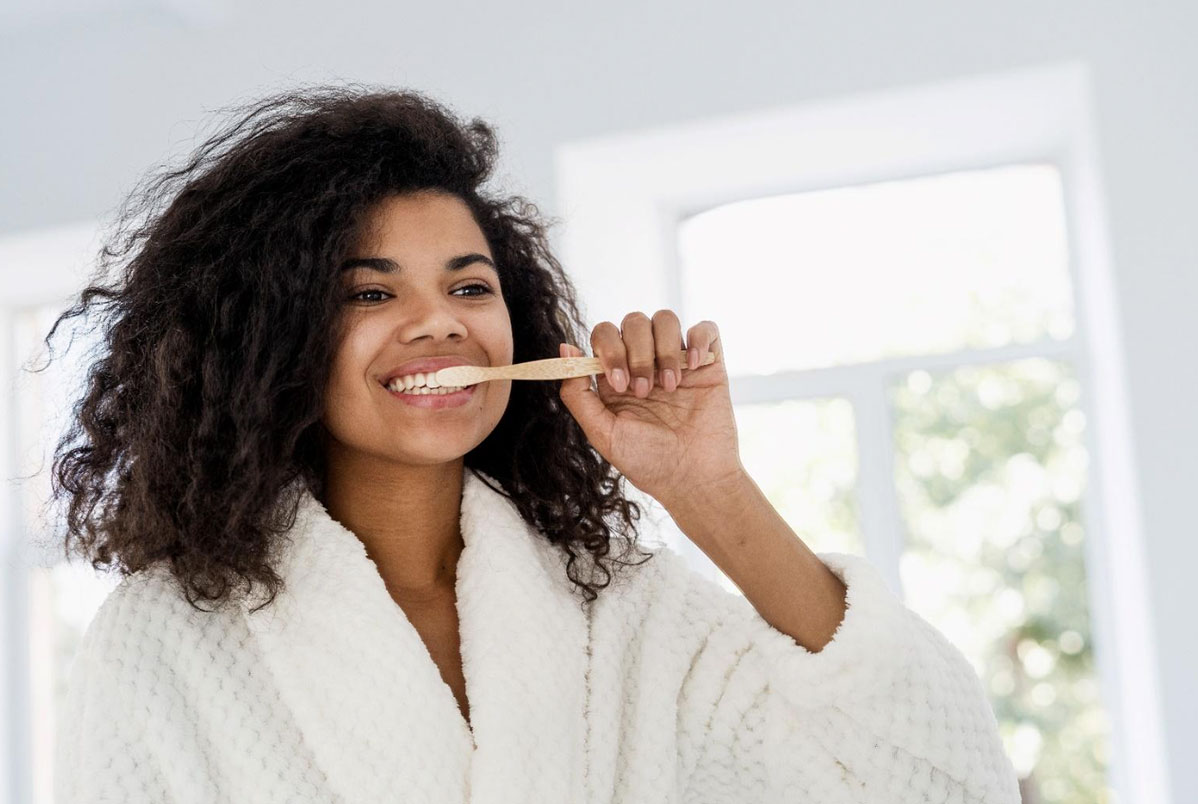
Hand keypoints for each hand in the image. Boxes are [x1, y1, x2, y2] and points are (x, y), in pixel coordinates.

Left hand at [556, 310, 744, 509]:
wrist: (694, 479)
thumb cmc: (648, 463)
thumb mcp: (603, 433)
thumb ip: (577, 395)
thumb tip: (565, 350)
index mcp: (617, 376)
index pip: (605, 334)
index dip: (608, 349)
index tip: (619, 383)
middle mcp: (646, 364)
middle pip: (633, 322)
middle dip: (637, 353)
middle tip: (645, 391)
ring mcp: (678, 362)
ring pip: (666, 319)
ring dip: (665, 349)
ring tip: (671, 387)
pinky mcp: (709, 365)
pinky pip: (706, 328)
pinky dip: (699, 339)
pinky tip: (695, 367)